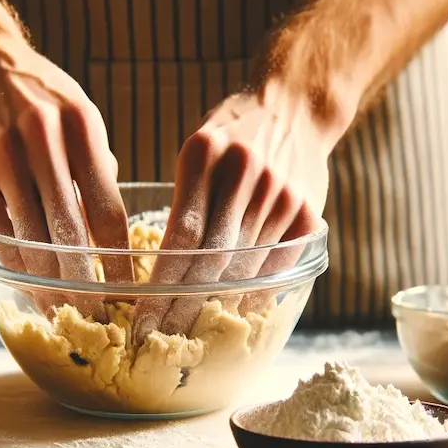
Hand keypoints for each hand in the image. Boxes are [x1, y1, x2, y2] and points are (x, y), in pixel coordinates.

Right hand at [0, 29, 133, 297]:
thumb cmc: (37, 96)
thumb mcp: (79, 116)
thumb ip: (96, 168)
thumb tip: (110, 228)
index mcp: (81, 128)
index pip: (107, 210)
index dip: (119, 259)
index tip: (130, 290)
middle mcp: (41, 141)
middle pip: (69, 232)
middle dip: (84, 283)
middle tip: (97, 317)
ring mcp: (0, 157)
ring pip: (31, 238)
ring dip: (48, 283)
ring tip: (64, 310)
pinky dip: (15, 262)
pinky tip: (27, 283)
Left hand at [136, 79, 348, 337]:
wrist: (295, 106)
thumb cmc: (232, 135)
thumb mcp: (199, 149)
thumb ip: (185, 199)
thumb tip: (158, 270)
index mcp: (204, 152)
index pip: (181, 234)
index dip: (161, 283)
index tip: (141, 316)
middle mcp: (244, 171)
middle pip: (210, 257)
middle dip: (182, 305)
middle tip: (159, 340)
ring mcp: (280, 193)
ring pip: (243, 265)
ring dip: (215, 306)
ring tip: (189, 336)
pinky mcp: (307, 210)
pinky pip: (276, 263)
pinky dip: (255, 291)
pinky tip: (234, 312)